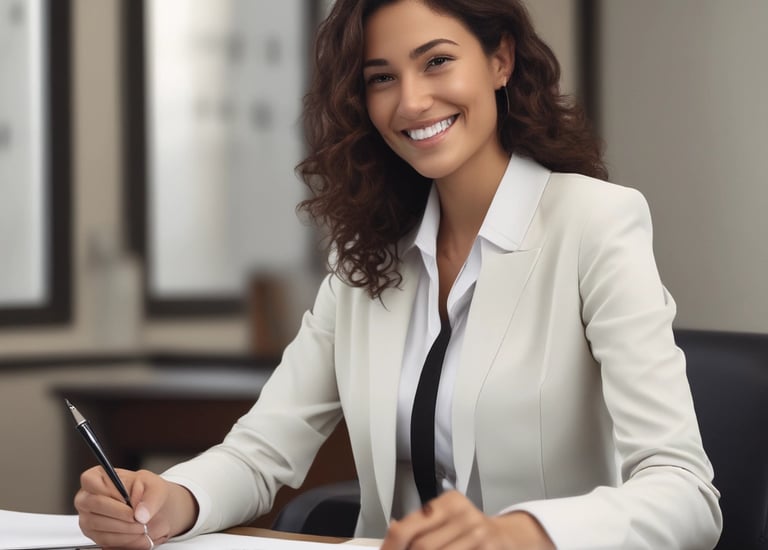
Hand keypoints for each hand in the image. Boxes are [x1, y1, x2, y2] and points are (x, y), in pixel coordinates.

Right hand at [74, 467, 197, 548]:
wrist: (153, 510)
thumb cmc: (148, 493)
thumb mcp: (156, 488)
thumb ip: (150, 499)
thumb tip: (141, 514)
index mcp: (100, 477)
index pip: (90, 480)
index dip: (108, 490)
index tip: (125, 499)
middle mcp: (88, 497)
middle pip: (93, 504)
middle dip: (118, 513)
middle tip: (136, 516)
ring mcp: (88, 517)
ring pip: (98, 524)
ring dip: (123, 528)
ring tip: (140, 525)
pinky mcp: (94, 534)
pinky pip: (104, 539)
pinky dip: (123, 539)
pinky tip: (135, 533)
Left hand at [381, 491, 553, 549]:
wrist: (510, 537)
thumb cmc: (471, 530)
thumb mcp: (447, 518)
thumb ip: (421, 524)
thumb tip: (391, 531)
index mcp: (449, 503)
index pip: (408, 527)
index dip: (391, 547)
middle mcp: (465, 516)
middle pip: (422, 547)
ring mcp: (479, 536)